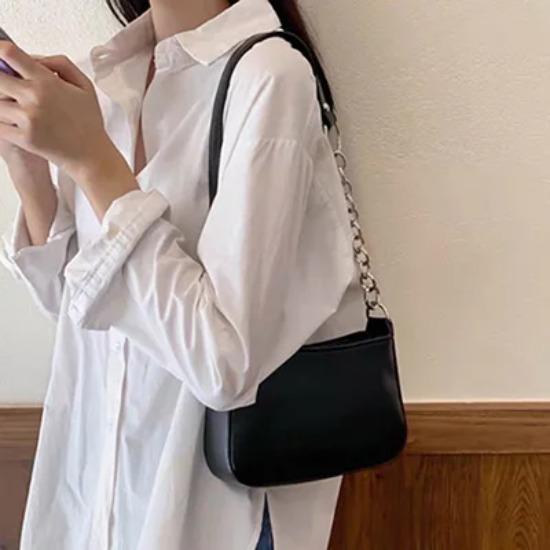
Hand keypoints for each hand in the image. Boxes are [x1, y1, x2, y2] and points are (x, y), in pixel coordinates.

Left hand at [0, 40, 113, 181]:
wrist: (91, 155)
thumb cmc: (89, 123)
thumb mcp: (85, 85)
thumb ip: (60, 64)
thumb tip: (33, 58)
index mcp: (47, 82)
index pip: (9, 54)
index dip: (0, 50)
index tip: (0, 53)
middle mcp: (34, 98)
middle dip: (0, 79)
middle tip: (8, 85)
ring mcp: (26, 119)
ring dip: (3, 104)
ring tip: (16, 108)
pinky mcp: (22, 138)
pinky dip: (3, 123)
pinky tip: (14, 122)